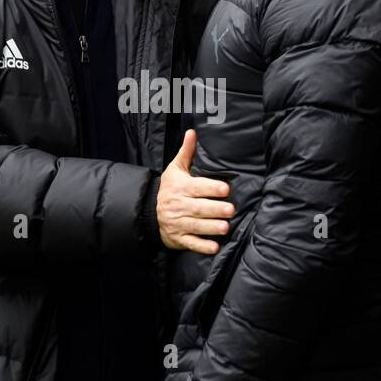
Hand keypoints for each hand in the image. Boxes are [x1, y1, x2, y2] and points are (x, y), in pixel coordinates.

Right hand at [158, 130, 232, 253]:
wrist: (148, 212)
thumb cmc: (169, 188)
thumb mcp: (175, 169)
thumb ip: (186, 152)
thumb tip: (192, 132)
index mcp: (181, 188)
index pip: (197, 187)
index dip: (211, 188)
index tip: (225, 188)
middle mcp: (179, 206)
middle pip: (199, 208)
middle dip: (215, 209)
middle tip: (231, 209)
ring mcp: (178, 223)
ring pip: (196, 226)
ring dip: (211, 228)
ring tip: (226, 227)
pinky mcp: (179, 239)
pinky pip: (191, 244)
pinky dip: (202, 246)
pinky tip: (215, 247)